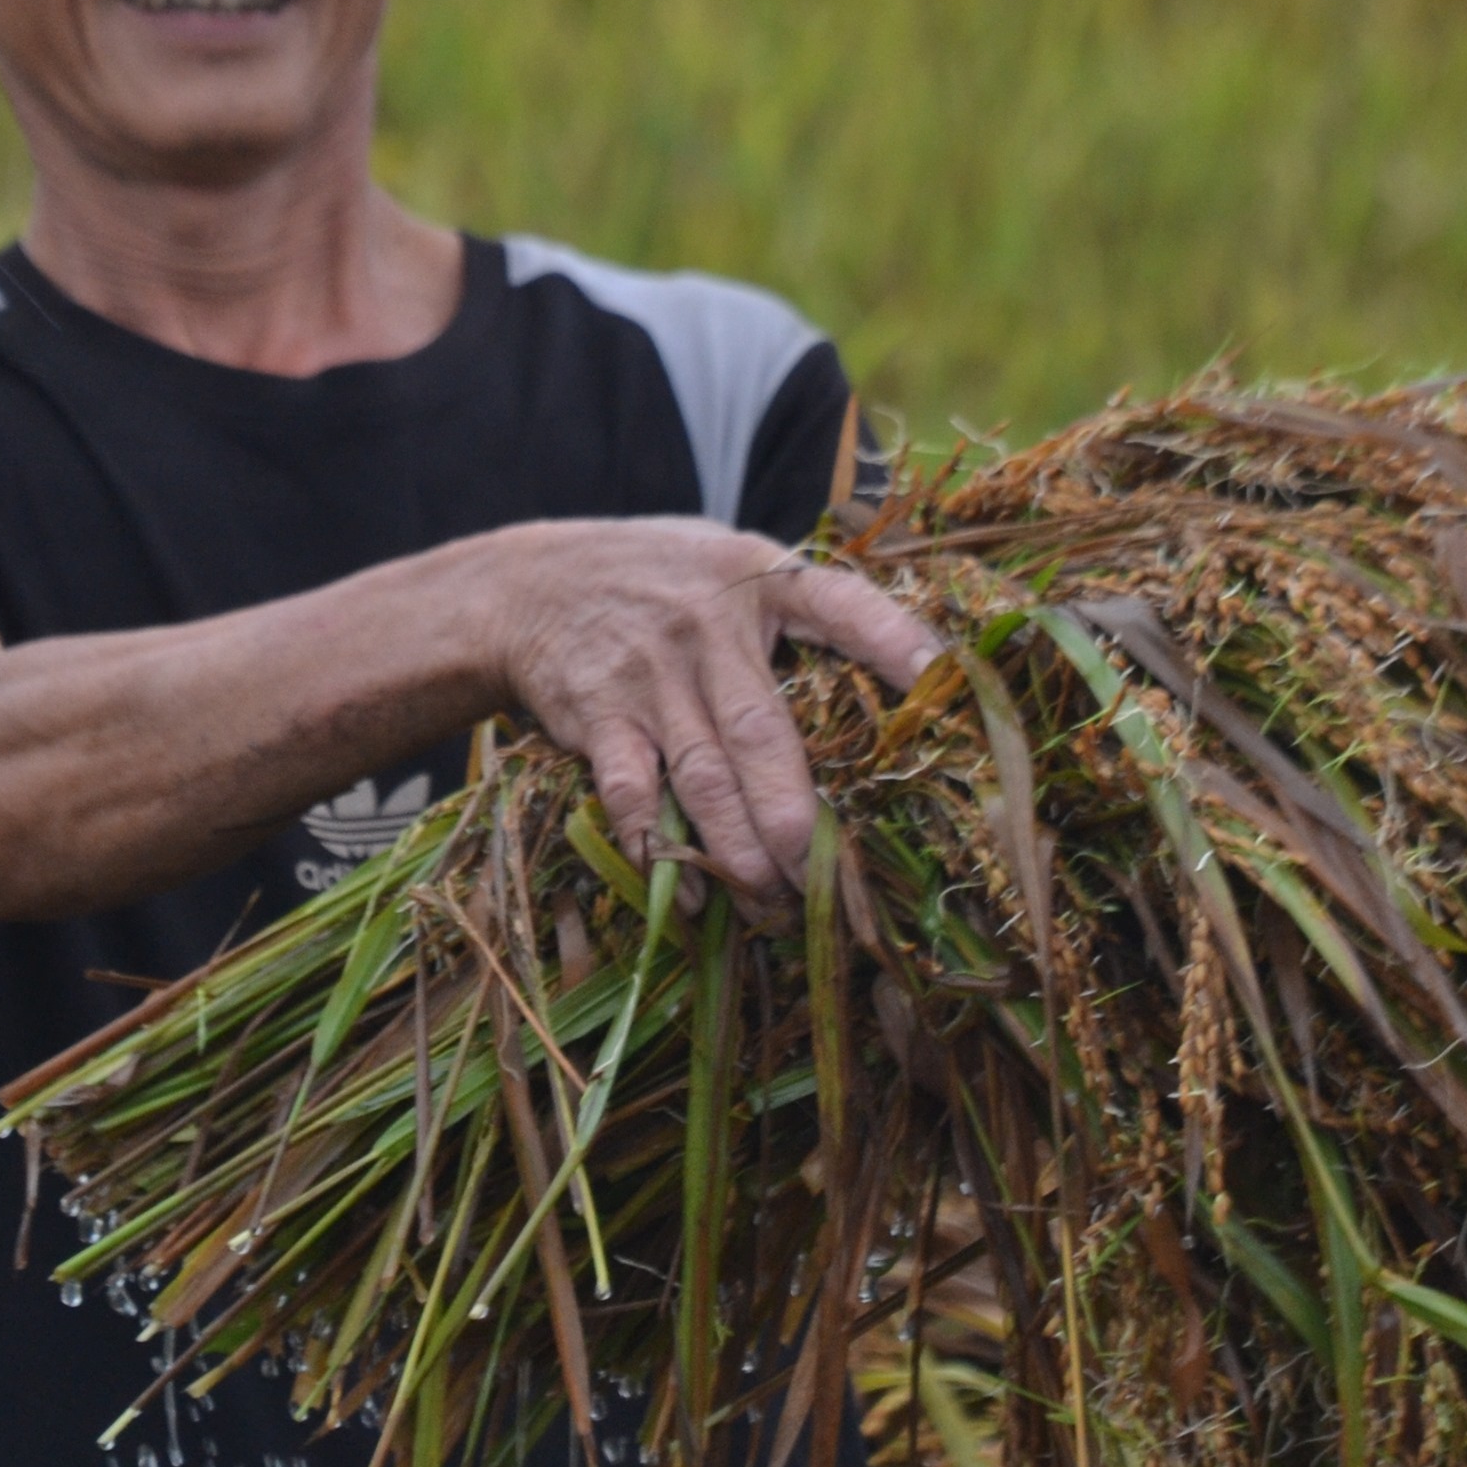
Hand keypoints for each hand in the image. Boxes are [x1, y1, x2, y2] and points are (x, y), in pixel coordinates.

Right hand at [486, 520, 941, 914]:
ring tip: (769, 903)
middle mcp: (710, 626)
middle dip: (792, 814)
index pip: (841, 604)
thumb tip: (908, 672)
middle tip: (822, 877)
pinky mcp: (600, 714)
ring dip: (736, 850)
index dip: (892, 638)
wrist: (527, 584)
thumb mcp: (730, 563)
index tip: (939, 678)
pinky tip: (687, 896)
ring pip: (703, 777)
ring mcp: (651, 673)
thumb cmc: (660, 580)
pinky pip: (632, 793)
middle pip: (762, 732)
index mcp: (761, 579)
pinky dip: (659, 849)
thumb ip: (797, 608)